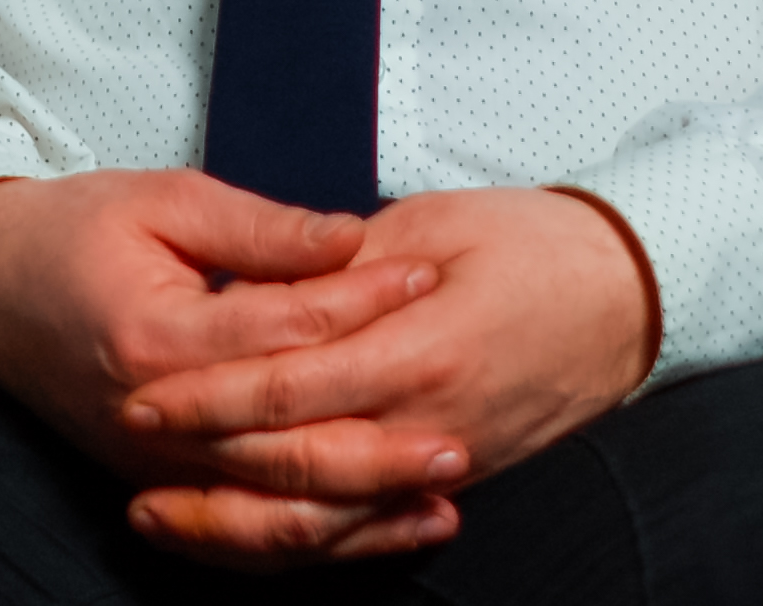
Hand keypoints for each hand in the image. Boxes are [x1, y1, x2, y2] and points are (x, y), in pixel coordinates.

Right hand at [0, 172, 437, 534]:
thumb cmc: (67, 233)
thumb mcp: (160, 199)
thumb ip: (258, 228)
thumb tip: (348, 240)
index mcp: (156, 337)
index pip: (281, 330)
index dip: (360, 299)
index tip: (423, 272)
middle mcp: (154, 419)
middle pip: (288, 448)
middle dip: (381, 444)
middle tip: (461, 427)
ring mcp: (155, 464)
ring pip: (274, 507)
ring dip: (363, 507)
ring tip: (442, 491)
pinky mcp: (159, 481)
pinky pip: (247, 530)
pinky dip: (317, 535)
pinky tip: (377, 525)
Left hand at [111, 188, 663, 569]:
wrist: (631, 292)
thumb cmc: (535, 242)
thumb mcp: (432, 225)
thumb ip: (341, 265)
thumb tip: (262, 289)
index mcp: (418, 347)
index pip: (288, 385)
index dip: (208, 395)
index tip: (143, 393)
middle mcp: (430, 421)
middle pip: (296, 465)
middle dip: (205, 464)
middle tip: (131, 450)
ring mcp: (447, 460)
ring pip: (327, 518)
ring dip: (238, 523)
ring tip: (161, 514)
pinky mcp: (458, 474)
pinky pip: (366, 525)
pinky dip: (305, 536)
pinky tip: (248, 531)